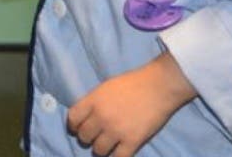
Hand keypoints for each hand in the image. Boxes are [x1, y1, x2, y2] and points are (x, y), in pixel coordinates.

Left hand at [66, 52, 196, 156]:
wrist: (158, 87)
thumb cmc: (133, 83)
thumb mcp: (106, 87)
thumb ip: (94, 102)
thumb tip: (86, 117)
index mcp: (93, 101)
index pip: (73, 118)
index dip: (74, 126)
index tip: (78, 128)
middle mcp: (101, 117)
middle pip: (84, 137)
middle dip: (88, 138)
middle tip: (95, 137)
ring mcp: (116, 130)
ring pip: (98, 151)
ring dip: (101, 149)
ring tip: (108, 145)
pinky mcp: (132, 141)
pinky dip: (117, 156)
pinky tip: (120, 151)